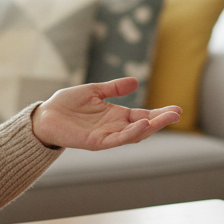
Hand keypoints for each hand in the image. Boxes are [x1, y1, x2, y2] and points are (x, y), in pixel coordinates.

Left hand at [31, 77, 181, 149]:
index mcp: (116, 115)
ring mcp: (106, 136)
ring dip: (151, 127)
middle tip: (178, 113)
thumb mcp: (94, 90)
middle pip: (143, 126)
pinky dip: (131, 133)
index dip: (159, 113)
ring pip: (134, 135)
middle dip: (161, 121)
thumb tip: (136, 81)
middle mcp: (114, 127)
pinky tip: (142, 125)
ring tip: (166, 118)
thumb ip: (114, 88)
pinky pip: (117, 139)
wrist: (45, 115)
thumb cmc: (67, 103)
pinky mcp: (96, 142)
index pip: (143, 115)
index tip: (176, 109)